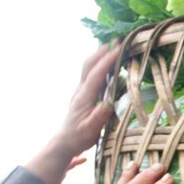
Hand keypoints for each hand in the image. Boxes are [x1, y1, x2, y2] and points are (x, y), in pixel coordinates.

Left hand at [56, 41, 120, 158]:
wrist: (65, 142)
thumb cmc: (78, 137)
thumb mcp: (90, 131)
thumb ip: (99, 117)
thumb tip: (108, 104)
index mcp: (83, 97)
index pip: (96, 74)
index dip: (106, 61)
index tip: (118, 50)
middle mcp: (81, 90)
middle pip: (89, 65)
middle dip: (101, 51)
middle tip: (116, 41)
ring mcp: (81, 91)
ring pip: (89, 68)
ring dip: (100, 56)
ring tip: (113, 47)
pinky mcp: (83, 94)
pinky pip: (91, 75)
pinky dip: (100, 65)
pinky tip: (109, 65)